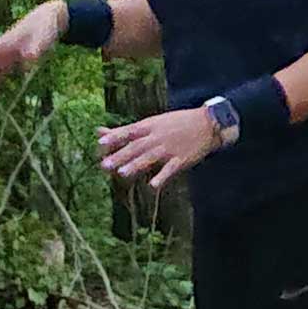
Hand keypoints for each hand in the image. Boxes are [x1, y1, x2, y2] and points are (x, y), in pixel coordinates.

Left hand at [95, 102, 227, 188]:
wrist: (208, 123)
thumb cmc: (176, 123)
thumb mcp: (151, 123)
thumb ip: (125, 130)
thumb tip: (99, 131)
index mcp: (149, 126)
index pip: (129, 132)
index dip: (115, 137)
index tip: (100, 143)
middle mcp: (157, 137)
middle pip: (136, 147)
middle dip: (120, 156)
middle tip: (105, 165)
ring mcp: (169, 148)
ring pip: (150, 157)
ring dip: (136, 165)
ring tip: (122, 173)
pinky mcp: (181, 159)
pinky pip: (170, 169)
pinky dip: (162, 177)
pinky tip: (153, 186)